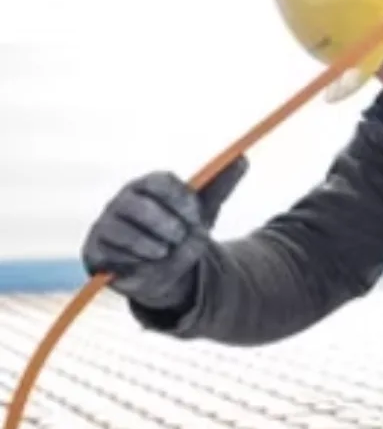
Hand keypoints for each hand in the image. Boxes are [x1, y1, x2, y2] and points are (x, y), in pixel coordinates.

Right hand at [81, 157, 247, 308]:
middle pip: (138, 205)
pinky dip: (137, 263)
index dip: (179, 199)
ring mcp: (105, 224)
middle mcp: (122, 200)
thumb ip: (220, 185)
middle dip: (167, 226)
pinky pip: (115, 256)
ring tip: (166, 251)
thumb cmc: (183, 232)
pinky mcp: (94, 249)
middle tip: (182, 237)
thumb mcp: (204, 211)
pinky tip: (147, 263)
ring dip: (156, 248)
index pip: (158, 182)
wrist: (165, 269)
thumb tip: (241, 159)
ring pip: (126, 233)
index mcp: (148, 186)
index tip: (197, 215)